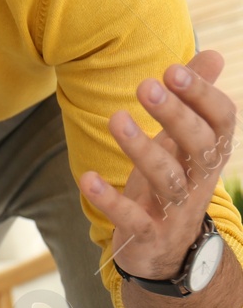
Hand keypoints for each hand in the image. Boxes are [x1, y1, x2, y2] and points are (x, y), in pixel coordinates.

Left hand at [82, 50, 234, 278]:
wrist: (168, 252)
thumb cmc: (174, 182)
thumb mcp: (184, 143)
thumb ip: (196, 100)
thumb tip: (214, 55)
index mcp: (210, 154)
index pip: (221, 121)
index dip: (202, 96)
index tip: (173, 69)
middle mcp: (199, 180)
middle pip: (198, 146)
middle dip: (175, 116)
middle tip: (147, 85)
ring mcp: (175, 210)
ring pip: (167, 179)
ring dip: (141, 148)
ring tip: (115, 118)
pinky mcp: (148, 235)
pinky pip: (132, 218)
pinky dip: (110, 200)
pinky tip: (86, 179)